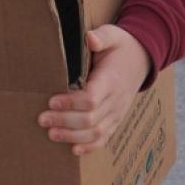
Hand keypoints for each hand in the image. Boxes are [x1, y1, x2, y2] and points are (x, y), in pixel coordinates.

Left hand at [38, 25, 150, 154]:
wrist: (142, 58)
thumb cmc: (121, 47)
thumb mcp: (113, 34)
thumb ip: (101, 37)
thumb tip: (90, 39)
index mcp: (111, 80)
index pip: (91, 98)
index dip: (70, 103)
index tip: (51, 101)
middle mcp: (116, 100)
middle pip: (90, 119)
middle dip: (64, 121)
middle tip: (42, 119)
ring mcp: (117, 112)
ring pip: (95, 132)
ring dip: (72, 136)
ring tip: (51, 133)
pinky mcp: (116, 119)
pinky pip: (104, 138)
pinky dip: (89, 146)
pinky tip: (73, 149)